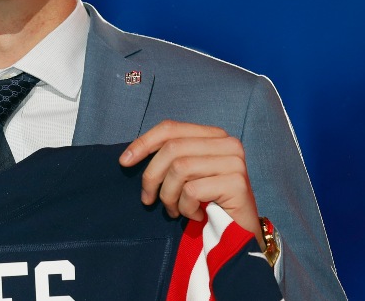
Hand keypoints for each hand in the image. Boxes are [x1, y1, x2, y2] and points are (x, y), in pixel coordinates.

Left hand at [119, 120, 261, 245]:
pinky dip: (185, 207)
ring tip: (174, 211)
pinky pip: (192, 190)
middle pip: (172, 148)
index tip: (124, 162)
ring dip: (169, 196)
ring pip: (180, 168)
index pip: (171, 128)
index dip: (143, 142)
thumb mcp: (186, 175)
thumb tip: (129, 155)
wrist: (240, 235)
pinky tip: (195, 217)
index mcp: (214, 135)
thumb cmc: (208, 204)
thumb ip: (169, 158)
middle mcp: (228, 143)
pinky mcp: (237, 183)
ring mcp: (234, 161)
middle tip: (148, 200)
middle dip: (152, 176)